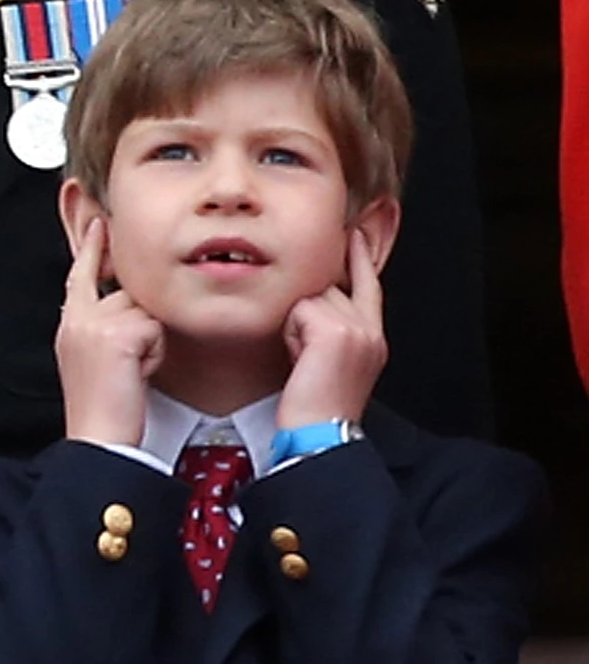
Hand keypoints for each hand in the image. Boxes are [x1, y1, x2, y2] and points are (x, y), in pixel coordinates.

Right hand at [56, 229, 162, 446]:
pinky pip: (155, 329)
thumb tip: (131, 312)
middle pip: (126, 292)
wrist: (97, 438)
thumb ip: (105, 329)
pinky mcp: (116, 334)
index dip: (90, 247)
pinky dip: (155, 353)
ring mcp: (94, 323)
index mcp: (69, 324)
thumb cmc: (102, 408)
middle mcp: (77, 318)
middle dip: (139, 323)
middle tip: (128, 364)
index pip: (80, 275)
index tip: (99, 224)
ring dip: (150, 341)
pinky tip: (138, 373)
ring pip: (144, 310)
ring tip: (132, 372)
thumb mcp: (95, 359)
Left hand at [278, 226, 388, 429]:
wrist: (321, 432)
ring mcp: (356, 328)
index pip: (369, 285)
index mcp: (374, 336)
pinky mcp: (336, 331)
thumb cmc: (315, 403)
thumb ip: (332, 327)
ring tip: (304, 361)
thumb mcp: (332, 359)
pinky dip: (291, 333)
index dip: (360, 258)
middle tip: (308, 357)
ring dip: (296, 326)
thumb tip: (313, 300)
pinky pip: (298, 310)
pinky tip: (300, 359)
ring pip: (308, 297)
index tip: (355, 232)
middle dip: (305, 313)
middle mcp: (370, 329)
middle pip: (326, 288)